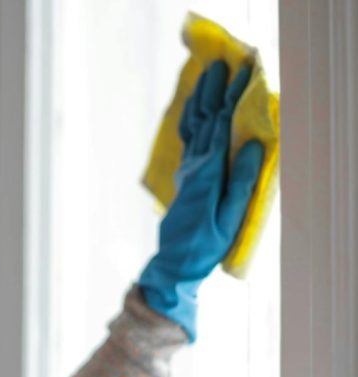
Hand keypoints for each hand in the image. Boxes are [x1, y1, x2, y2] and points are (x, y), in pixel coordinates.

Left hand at [139, 60, 264, 341]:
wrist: (174, 261)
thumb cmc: (206, 244)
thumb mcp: (230, 217)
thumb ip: (241, 181)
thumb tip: (252, 144)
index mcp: (208, 173)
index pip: (221, 126)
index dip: (232, 97)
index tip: (243, 72)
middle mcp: (194, 166)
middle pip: (204, 120)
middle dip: (213, 91)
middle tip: (221, 64)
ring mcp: (187, 171)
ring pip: (192, 127)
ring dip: (199, 100)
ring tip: (205, 77)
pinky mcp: (186, 178)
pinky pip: (188, 140)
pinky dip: (191, 119)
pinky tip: (194, 111)